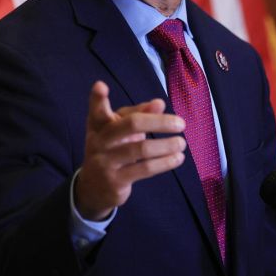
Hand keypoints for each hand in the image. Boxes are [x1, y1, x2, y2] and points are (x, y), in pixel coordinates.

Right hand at [74, 80, 186, 220]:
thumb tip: (160, 103)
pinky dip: (165, 163)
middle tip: (181, 123)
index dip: (97, 98)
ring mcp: (105, 162)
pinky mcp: (116, 181)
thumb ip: (138, 115)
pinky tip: (177, 158)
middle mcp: (99, 142)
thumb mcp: (119, 131)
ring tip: (182, 143)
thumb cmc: (112, 151)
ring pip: (141, 149)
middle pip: (130, 124)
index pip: (97, 110)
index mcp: (98, 126)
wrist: (93, 188)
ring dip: (166, 145)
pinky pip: (145, 169)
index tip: (101, 86)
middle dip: (159, 122)